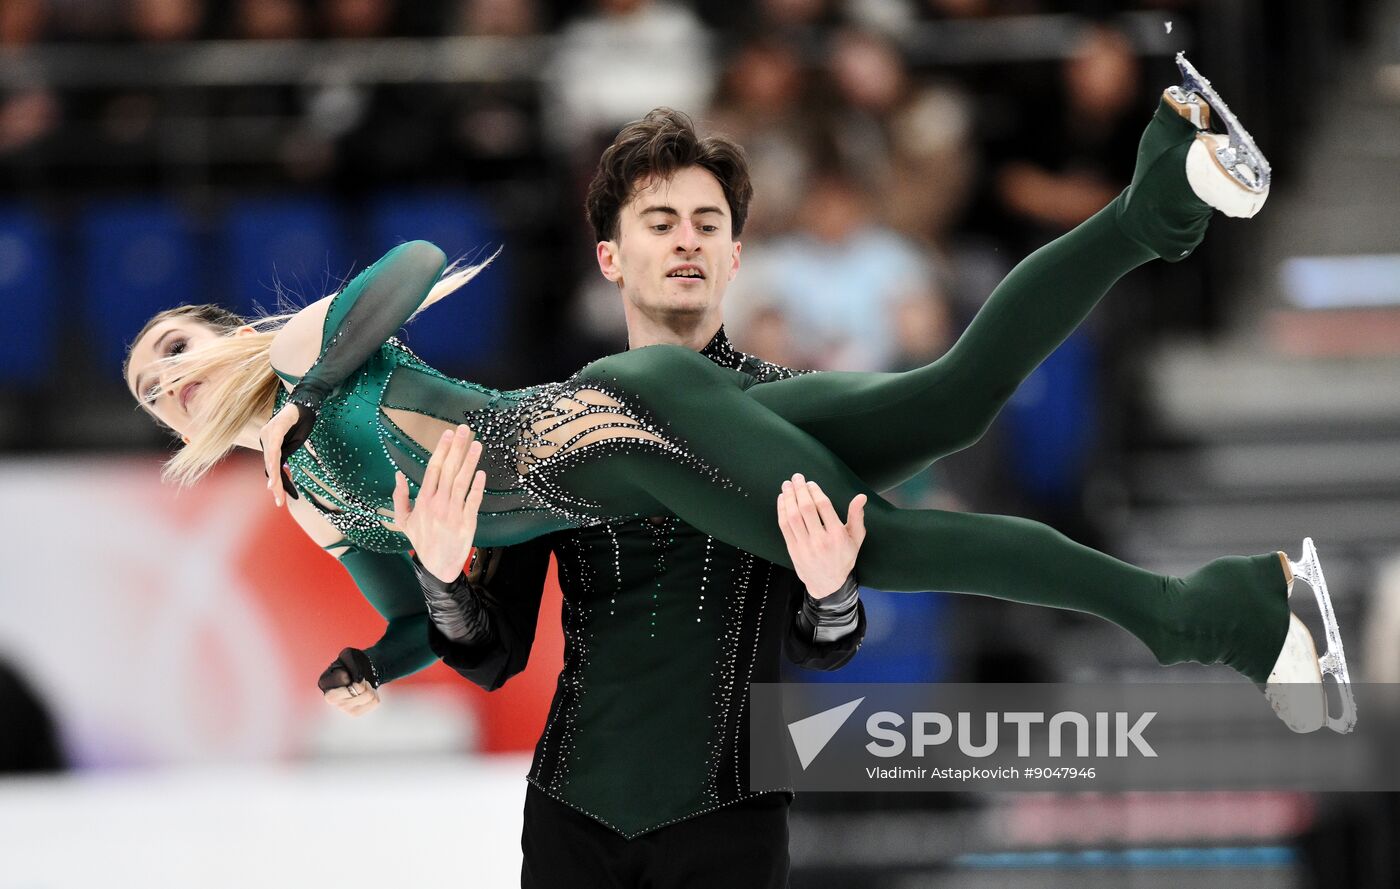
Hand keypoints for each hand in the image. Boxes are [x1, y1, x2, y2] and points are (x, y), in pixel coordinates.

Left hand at [260, 401, 313, 506]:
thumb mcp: (294, 442)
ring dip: (274, 475)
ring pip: (271, 459)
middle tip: (279, 501)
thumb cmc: (302, 422)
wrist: (306, 404)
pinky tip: (274, 470)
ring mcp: (268, 433)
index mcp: (268, 442)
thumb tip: (281, 469)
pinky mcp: (275, 429)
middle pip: (270, 465)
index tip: (281, 497)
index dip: (277, 482)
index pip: (272, 466)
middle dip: (275, 484)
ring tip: (274, 490)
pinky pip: (274, 447)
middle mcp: (264, 438)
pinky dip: (274, 460)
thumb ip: (285, 454)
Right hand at [317, 647, 380, 716]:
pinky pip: (375, 702)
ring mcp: (342, 708)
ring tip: (362, 685)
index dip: (351, 673)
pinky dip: (375, 694)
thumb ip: (352, 664)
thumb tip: (357, 681)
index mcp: (324, 682)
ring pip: (368, 696)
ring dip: (370, 687)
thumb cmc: (352, 662)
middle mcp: (330, 698)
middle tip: (358, 679)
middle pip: (358, 689)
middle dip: (363, 681)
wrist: (360, 672)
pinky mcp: (354, 713)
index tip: (347, 671)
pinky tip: (366, 693)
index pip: (343, 678)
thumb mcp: (349, 655)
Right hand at [388, 424, 486, 582]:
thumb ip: (400, 497)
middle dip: (457, 448)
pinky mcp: (467, 523)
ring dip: (469, 462)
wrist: (437, 565)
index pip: (433, 469)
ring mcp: (453, 513)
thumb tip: (397, 475)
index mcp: (423, 500)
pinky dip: (477, 488)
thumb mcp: (403, 520)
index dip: (441, 450)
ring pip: (462, 482)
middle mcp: (438, 504)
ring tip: (477, 444)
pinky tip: (481, 473)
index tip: (448, 433)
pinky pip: (473, 502)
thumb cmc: (422, 540)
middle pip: (448, 470)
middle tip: (464, 429)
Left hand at [776, 473, 866, 598]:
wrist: (827, 584)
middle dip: (800, 490)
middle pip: (806, 509)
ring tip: (787, 485)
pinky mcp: (793, 549)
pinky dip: (782, 510)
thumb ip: (857, 517)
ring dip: (788, 498)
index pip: (824, 507)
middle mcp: (820, 540)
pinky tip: (782, 499)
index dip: (815, 491)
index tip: (811, 483)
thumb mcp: (856, 539)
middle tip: (796, 478)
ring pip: (793, 516)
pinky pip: (784, 526)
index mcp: (837, 535)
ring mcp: (805, 545)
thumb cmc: (843, 558)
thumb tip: (861, 497)